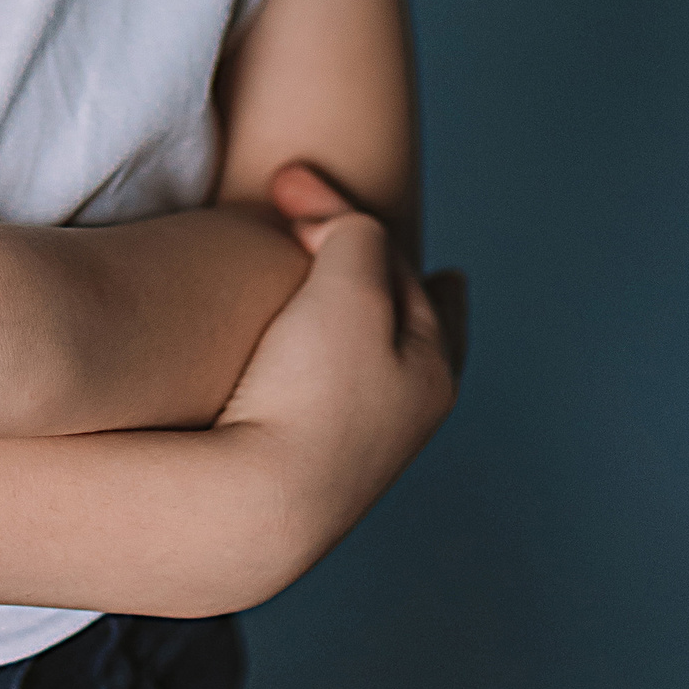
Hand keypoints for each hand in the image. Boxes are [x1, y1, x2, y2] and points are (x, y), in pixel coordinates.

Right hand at [210, 163, 461, 578]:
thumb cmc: (312, 390)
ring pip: (380, 361)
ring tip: (373, 305)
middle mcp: (407, 408)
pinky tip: (319, 361)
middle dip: (404, 279)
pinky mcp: (312, 460)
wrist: (256, 505)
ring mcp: (361, 440)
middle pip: (421, 325)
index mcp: (432, 365)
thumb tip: (347, 236)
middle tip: (426, 265)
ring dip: (369, 319)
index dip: (342, 211)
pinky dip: (334, 356)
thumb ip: (358, 234)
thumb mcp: (349, 284)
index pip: (397, 262)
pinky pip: (335, 390)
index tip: (286, 183)